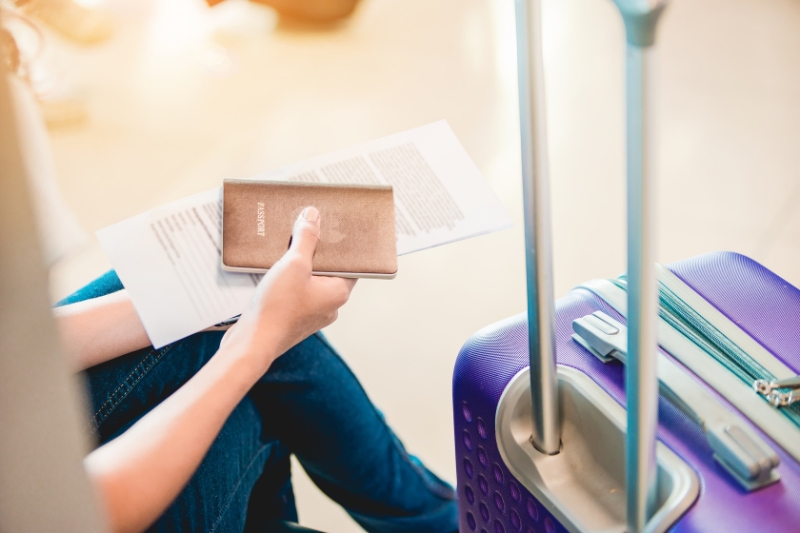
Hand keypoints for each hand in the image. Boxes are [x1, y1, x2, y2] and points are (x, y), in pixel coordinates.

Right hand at [219, 206, 355, 372]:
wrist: (252, 343)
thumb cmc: (278, 308)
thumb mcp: (294, 264)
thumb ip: (306, 238)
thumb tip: (313, 217)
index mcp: (338, 293)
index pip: (351, 263)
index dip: (342, 245)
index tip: (333, 228)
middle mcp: (329, 305)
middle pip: (328, 270)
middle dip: (316, 252)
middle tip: (306, 231)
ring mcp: (311, 314)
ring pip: (310, 281)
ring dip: (299, 265)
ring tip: (287, 247)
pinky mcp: (293, 318)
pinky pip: (296, 293)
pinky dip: (288, 280)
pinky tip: (274, 270)